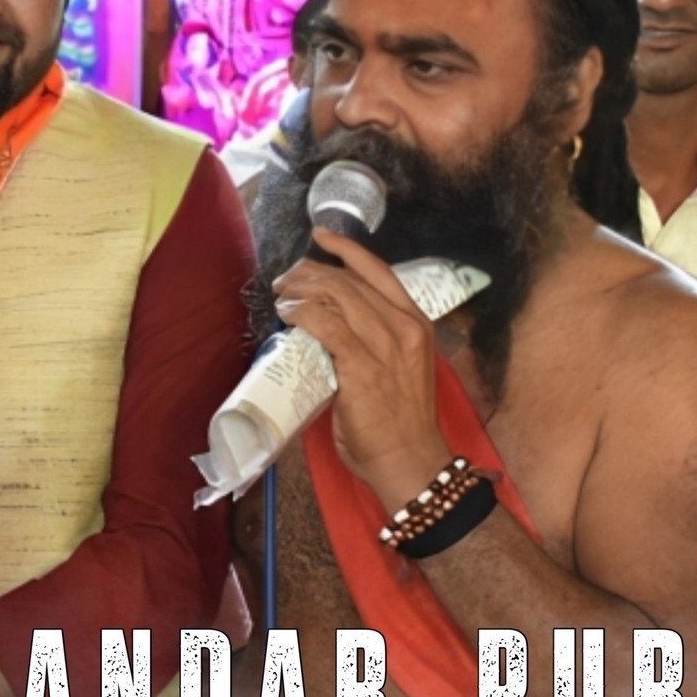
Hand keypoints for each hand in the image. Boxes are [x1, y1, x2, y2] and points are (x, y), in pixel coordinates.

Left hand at [273, 228, 447, 508]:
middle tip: (286, 280)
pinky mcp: (361, 365)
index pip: (379, 271)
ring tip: (281, 295)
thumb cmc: (401, 421)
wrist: (410, 460)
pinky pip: (325, 324)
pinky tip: (288, 314)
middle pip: (349, 281)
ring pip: (336, 296)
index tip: (321, 236)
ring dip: (301, 289)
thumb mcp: (399, 367)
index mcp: (415, 323)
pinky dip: (302, 313)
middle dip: (311, 272)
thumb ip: (374, 341)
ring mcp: (384, 345)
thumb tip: (332, 325)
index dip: (347, 249)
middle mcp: (403, 327)